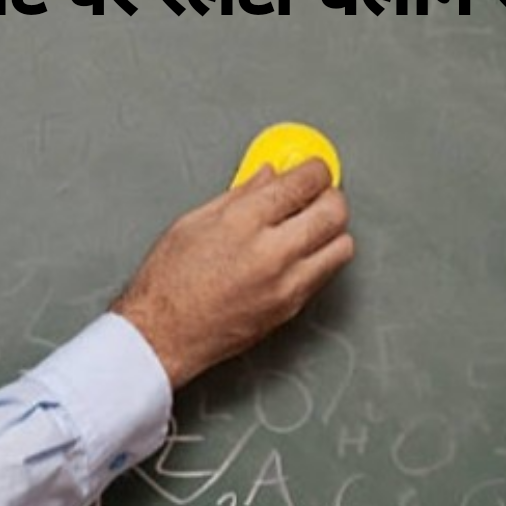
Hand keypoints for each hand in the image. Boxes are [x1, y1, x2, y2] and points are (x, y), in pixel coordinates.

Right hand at [109, 159, 353, 388]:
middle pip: (335, 212)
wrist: (163, 335)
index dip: (315, 169)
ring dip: (332, 231)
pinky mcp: (290, 308)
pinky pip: (325, 275)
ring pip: (342, 246)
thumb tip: (266, 177)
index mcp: (244, 222)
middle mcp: (271, 253)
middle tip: (317, 194)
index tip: (314, 169)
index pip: (305, 182)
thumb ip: (239, 196)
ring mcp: (286, 285)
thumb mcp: (193, 223)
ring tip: (311, 225)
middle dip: (330, 195)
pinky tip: (298, 253)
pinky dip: (320, 259)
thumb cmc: (167, 285)